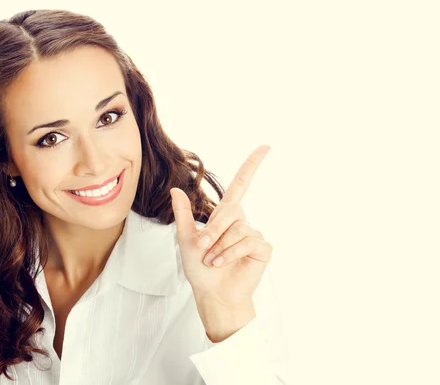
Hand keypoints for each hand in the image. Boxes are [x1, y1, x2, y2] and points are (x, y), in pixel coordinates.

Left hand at [170, 145, 272, 311]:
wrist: (212, 293)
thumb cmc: (199, 269)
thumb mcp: (185, 239)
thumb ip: (183, 214)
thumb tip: (175, 190)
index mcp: (226, 215)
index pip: (241, 184)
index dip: (252, 165)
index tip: (264, 147)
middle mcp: (241, 222)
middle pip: (231, 211)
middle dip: (214, 229)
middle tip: (203, 247)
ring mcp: (253, 235)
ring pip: (238, 228)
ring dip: (220, 246)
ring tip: (213, 260)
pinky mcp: (262, 249)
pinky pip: (248, 242)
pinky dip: (230, 253)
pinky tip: (223, 263)